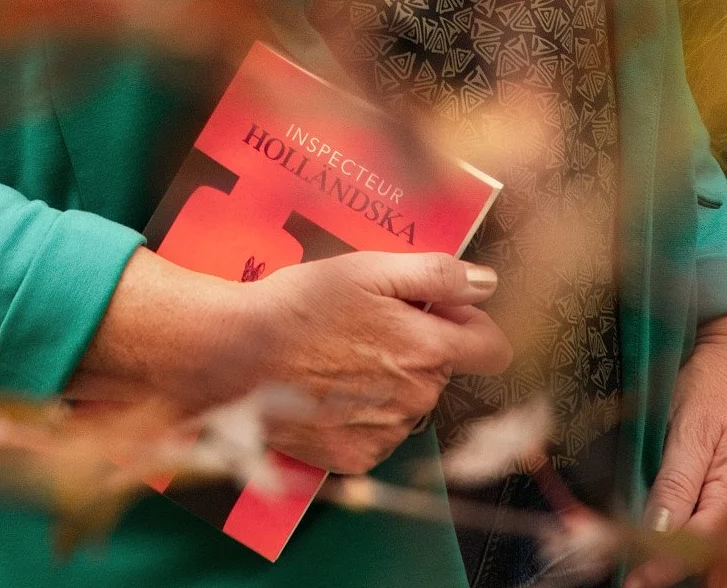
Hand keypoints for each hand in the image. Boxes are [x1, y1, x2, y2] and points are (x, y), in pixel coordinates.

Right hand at [71, 248, 510, 474]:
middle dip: (418, 344)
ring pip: (412, 402)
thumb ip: (438, 276)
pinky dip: (364, 412)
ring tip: (341, 353)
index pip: (492, 349)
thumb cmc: (299, 305)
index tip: (434, 310)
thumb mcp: (368, 268)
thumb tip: (487, 283)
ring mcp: (385, 435)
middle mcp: (415, 400)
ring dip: (392, 379)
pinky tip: (330, 386)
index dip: (467, 322)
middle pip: (444, 370)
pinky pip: (380, 433)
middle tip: (368, 321)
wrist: (234, 358)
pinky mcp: (354, 459)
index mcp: (426, 350)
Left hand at [625, 311, 726, 587]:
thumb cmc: (716, 382)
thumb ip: (677, 482)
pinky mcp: (725, 492)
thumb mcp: (692, 428)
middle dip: (681, 577)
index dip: (664, 565)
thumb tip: (657, 531)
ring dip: (691, 572)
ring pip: (720, 557)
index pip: (698, 546)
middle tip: (636, 584)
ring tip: (648, 578)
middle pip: (717, 563)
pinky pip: (717, 538)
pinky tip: (675, 564)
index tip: (633, 579)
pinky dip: (699, 555)